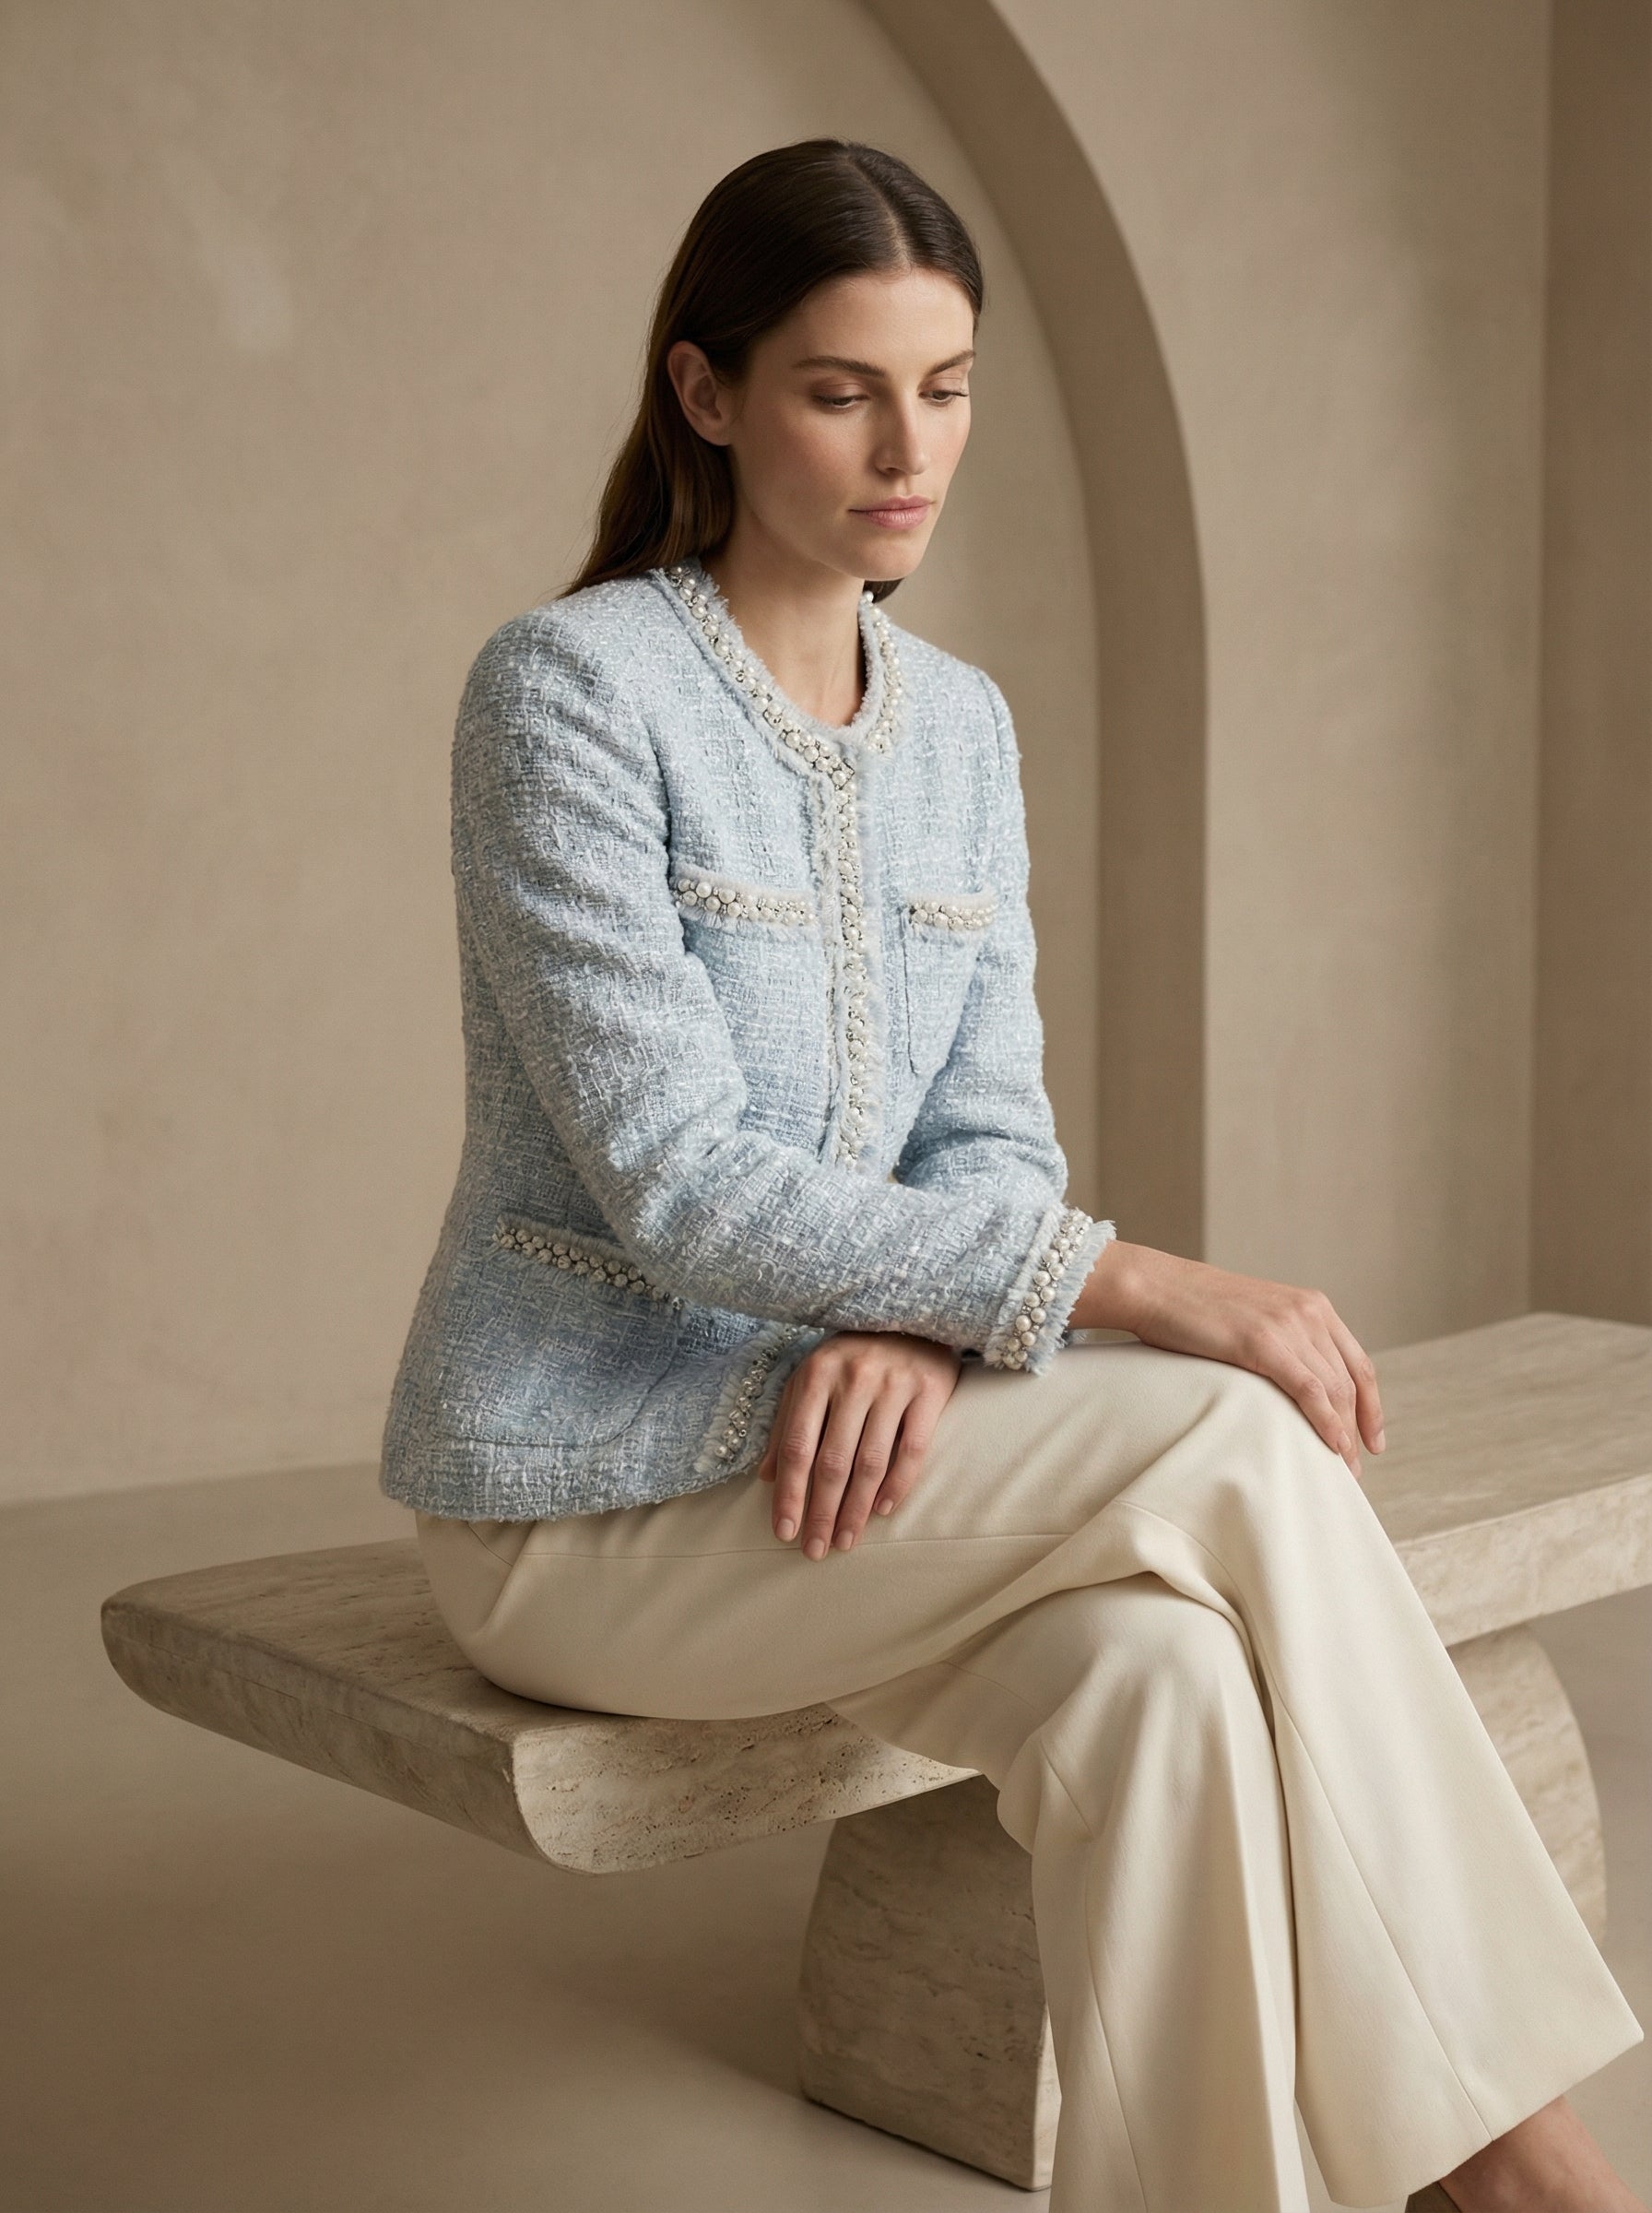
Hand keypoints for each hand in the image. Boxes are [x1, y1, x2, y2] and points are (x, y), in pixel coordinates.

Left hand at [756, 1331, 963, 1558]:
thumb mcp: (811, 1378)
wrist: (913, 1315)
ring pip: (871, 1461)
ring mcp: (894, 1384)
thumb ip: (787, 1423)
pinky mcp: (929, 1391)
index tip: (784, 1532)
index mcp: (817, 1374)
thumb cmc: (853, 1355)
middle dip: (822, 1512)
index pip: (798, 1447)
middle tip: (815, 1550)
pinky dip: (897, 1483)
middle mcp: (854, 1378)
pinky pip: (912, 1448)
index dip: (790, 1493)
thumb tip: (766, 1477)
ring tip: (846, 1540)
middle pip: (832, 1461)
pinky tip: (881, 1510)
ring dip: (856, 1508)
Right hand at [1073, 1242, 1383, 1480]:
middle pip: (1349, 1382)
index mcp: (1311, 1305)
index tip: (1373, 1440)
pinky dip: (1327, 1423)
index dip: (1371, 1405)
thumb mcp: (1253, 1318)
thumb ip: (1282, 1341)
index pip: (1358, 1363)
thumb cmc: (1194, 1309)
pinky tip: (1333, 1447)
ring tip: (1343, 1470)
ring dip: (1344, 1434)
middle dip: (1358, 1429)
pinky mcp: (1264, 1343)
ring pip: (1334, 1390)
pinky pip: (1309, 1391)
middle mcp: (1308, 1313)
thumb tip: (1293, 1387)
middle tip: (1354, 1469)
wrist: (1157, 1288)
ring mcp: (1288, 1326)